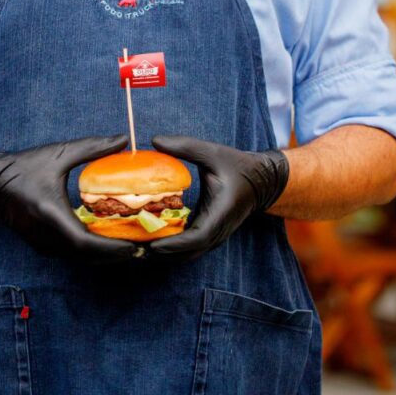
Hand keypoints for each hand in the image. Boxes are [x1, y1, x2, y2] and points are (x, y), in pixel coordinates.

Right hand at [0, 134, 135, 262]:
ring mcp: (43, 245)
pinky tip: (108, 241)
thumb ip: (93, 147)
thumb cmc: (25, 166)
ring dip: (105, 254)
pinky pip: (72, 254)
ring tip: (132, 245)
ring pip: (81, 258)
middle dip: (116, 253)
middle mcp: (47, 237)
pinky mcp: (42, 247)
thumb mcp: (60, 153)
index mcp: (51, 215)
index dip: (112, 248)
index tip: (137, 246)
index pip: (86, 243)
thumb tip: (124, 139)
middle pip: (88, 256)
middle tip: (144, 248)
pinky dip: (92, 251)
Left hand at [148, 135, 288, 261]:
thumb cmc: (237, 166)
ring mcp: (214, 237)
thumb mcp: (212, 152)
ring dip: (165, 253)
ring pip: (187, 254)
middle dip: (162, 252)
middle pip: (187, 254)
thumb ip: (185, 146)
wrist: (261, 181)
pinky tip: (152, 237)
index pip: (196, 238)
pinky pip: (189, 248)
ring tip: (138, 244)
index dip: (174, 245)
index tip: (153, 244)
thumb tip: (155, 140)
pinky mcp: (210, 235)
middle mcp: (217, 232)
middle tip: (135, 246)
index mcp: (219, 214)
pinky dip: (172, 247)